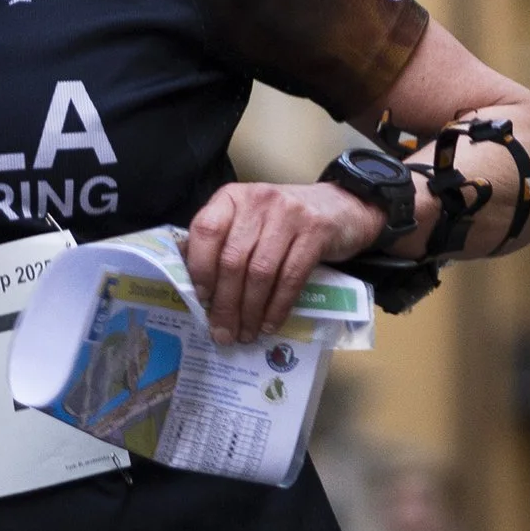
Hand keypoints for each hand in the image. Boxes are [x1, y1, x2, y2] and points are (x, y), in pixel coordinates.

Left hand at [184, 179, 384, 346]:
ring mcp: (289, 213)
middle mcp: (259, 200)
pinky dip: (278, 306)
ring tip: (246, 334)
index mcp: (233, 197)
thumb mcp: (249, 221)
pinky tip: (270, 324)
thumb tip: (188, 280)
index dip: (200, 267)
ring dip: (251, 311)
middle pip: (234, 259)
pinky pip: (291, 277)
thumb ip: (221, 242)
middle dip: (226, 303)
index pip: (206, 230)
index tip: (201, 299)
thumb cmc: (283, 221)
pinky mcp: (316, 231)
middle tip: (223, 333)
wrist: (341, 207)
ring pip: (261, 272)